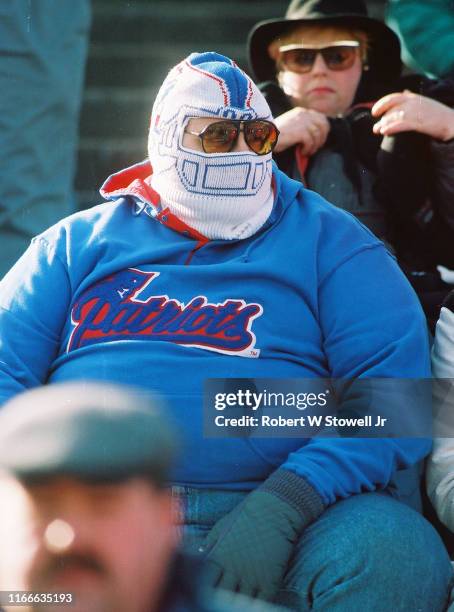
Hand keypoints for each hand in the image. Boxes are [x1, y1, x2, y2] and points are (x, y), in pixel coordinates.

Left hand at [199, 469, 323, 600]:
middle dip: (217, 602)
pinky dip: (253, 607)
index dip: (202, 593)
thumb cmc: (246, 514)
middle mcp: (233, 570)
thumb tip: (197, 556)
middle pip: (220, 597)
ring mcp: (252, 577)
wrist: (274, 509)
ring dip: (234, 606)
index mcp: (218, 557)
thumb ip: (209, 544)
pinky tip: (249, 606)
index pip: (204, 585)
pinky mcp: (270, 580)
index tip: (202, 595)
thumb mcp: (222, 526)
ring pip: (238, 604)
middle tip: (216, 603)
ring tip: (231, 606)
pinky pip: (260, 603)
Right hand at [274, 106, 329, 154]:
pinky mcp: (301, 131)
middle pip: (323, 125)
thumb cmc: (275, 135)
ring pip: (317, 134)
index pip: (321, 118)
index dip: (323, 131)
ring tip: (306, 152)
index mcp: (302, 112)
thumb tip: (316, 135)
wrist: (265, 137)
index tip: (318, 141)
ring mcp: (303, 122)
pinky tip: (302, 152)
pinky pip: (310, 141)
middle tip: (314, 148)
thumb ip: (303, 127)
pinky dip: (308, 148)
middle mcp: (304, 114)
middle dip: (321, 139)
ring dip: (314, 146)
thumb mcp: (291, 126)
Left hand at [372, 91, 453, 140]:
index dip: (381, 104)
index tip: (374, 112)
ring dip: (384, 124)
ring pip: (395, 116)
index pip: (393, 98)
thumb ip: (413, 99)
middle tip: (375, 128)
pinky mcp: (420, 121)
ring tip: (378, 131)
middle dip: (382, 118)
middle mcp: (413, 102)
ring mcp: (417, 111)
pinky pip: (402, 123)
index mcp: (413, 97)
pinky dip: (391, 127)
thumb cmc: (438, 115)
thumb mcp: (424, 103)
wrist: (452, 122)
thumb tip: (404, 92)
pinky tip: (384, 132)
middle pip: (391, 108)